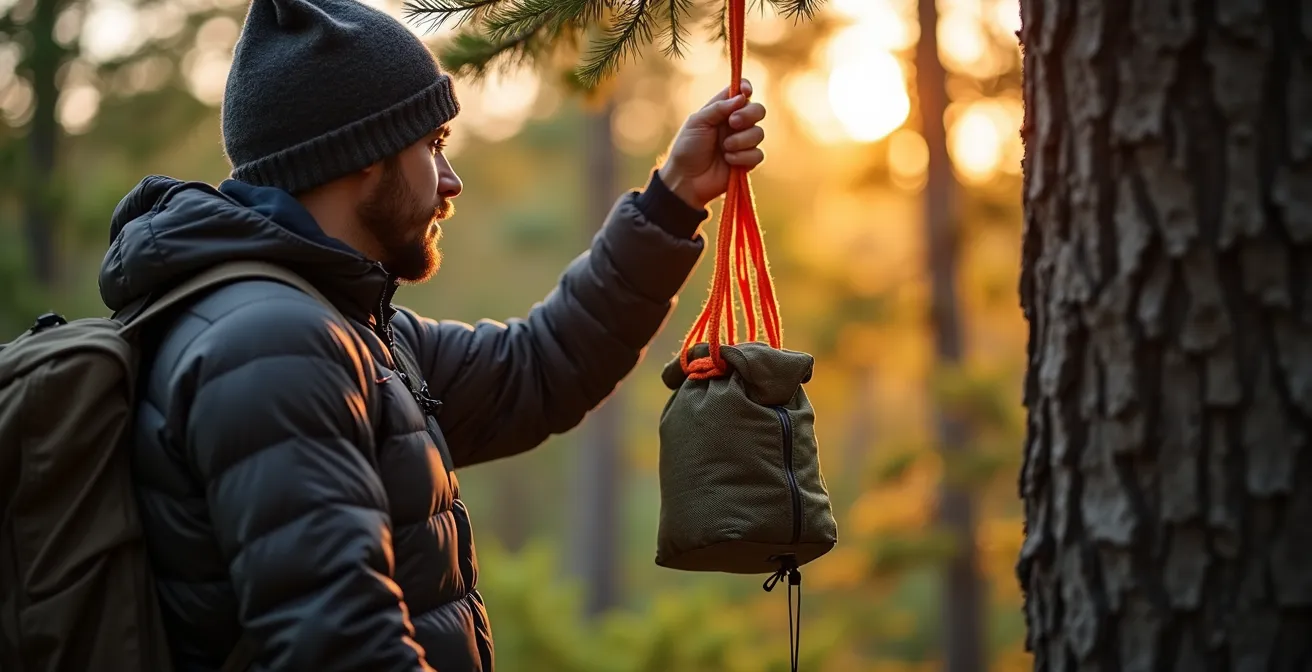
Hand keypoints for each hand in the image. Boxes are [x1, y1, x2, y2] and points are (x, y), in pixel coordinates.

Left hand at [658, 79, 766, 209]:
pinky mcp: (747, 162)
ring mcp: (742, 143)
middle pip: (758, 110)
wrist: (686, 179)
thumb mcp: (697, 122)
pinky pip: (758, 154)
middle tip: (732, 123)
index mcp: (723, 111)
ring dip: (742, 140)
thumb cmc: (687, 148)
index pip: (741, 93)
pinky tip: (728, 161)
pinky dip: (743, 157)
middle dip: (748, 115)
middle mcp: (736, 125)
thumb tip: (742, 97)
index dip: (746, 89)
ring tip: (725, 148)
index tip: (746, 91)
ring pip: (759, 133)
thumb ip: (718, 108)